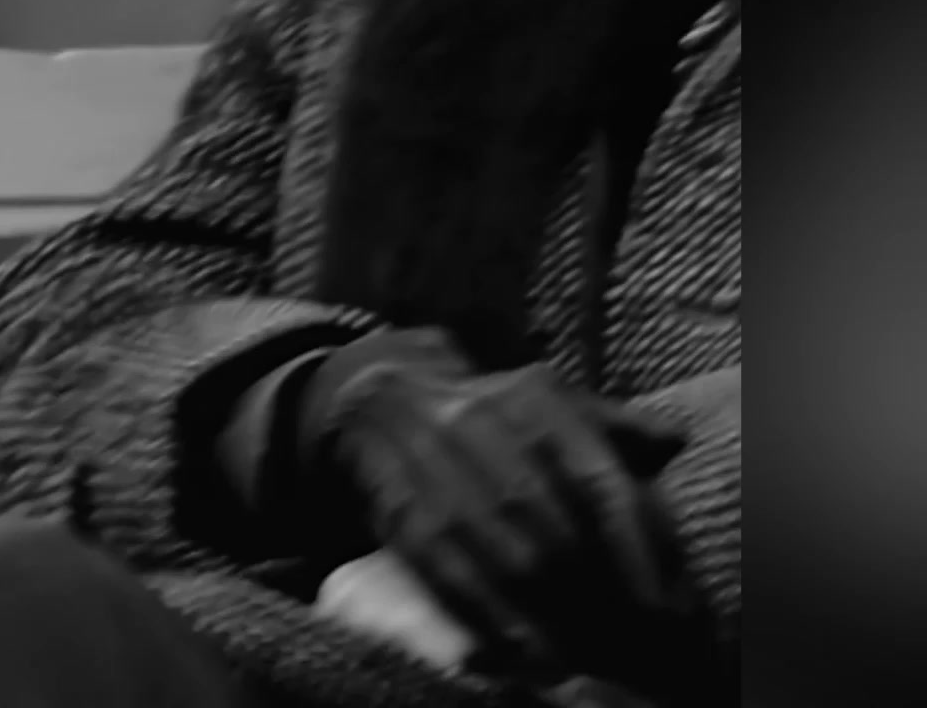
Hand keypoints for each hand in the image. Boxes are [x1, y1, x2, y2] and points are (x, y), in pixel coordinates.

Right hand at [307, 333, 692, 681]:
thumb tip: (676, 441)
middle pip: (555, 527)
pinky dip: (487, 615)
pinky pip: (448, 572)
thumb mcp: (550, 402)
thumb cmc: (488, 414)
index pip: (600, 479)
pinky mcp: (401, 512)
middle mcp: (484, 429)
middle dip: (599, 592)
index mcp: (535, 401)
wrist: (381, 404)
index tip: (666, 598)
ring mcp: (436, 471)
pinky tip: (519, 648)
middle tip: (633, 642)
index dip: (637, 543)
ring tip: (588, 655)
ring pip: (504, 555)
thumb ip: (615, 426)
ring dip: (551, 614)